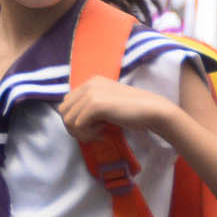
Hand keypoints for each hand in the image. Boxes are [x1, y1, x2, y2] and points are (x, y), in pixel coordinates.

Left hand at [59, 77, 175, 141]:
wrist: (154, 111)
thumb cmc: (132, 112)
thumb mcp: (107, 103)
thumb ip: (89, 106)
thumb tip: (69, 122)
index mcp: (91, 82)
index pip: (67, 104)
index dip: (75, 119)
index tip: (93, 127)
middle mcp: (88, 84)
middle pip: (63, 111)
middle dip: (74, 127)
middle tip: (93, 134)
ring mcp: (91, 93)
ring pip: (67, 119)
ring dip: (81, 132)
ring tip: (99, 133)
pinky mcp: (95, 104)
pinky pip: (77, 125)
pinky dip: (88, 134)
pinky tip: (103, 133)